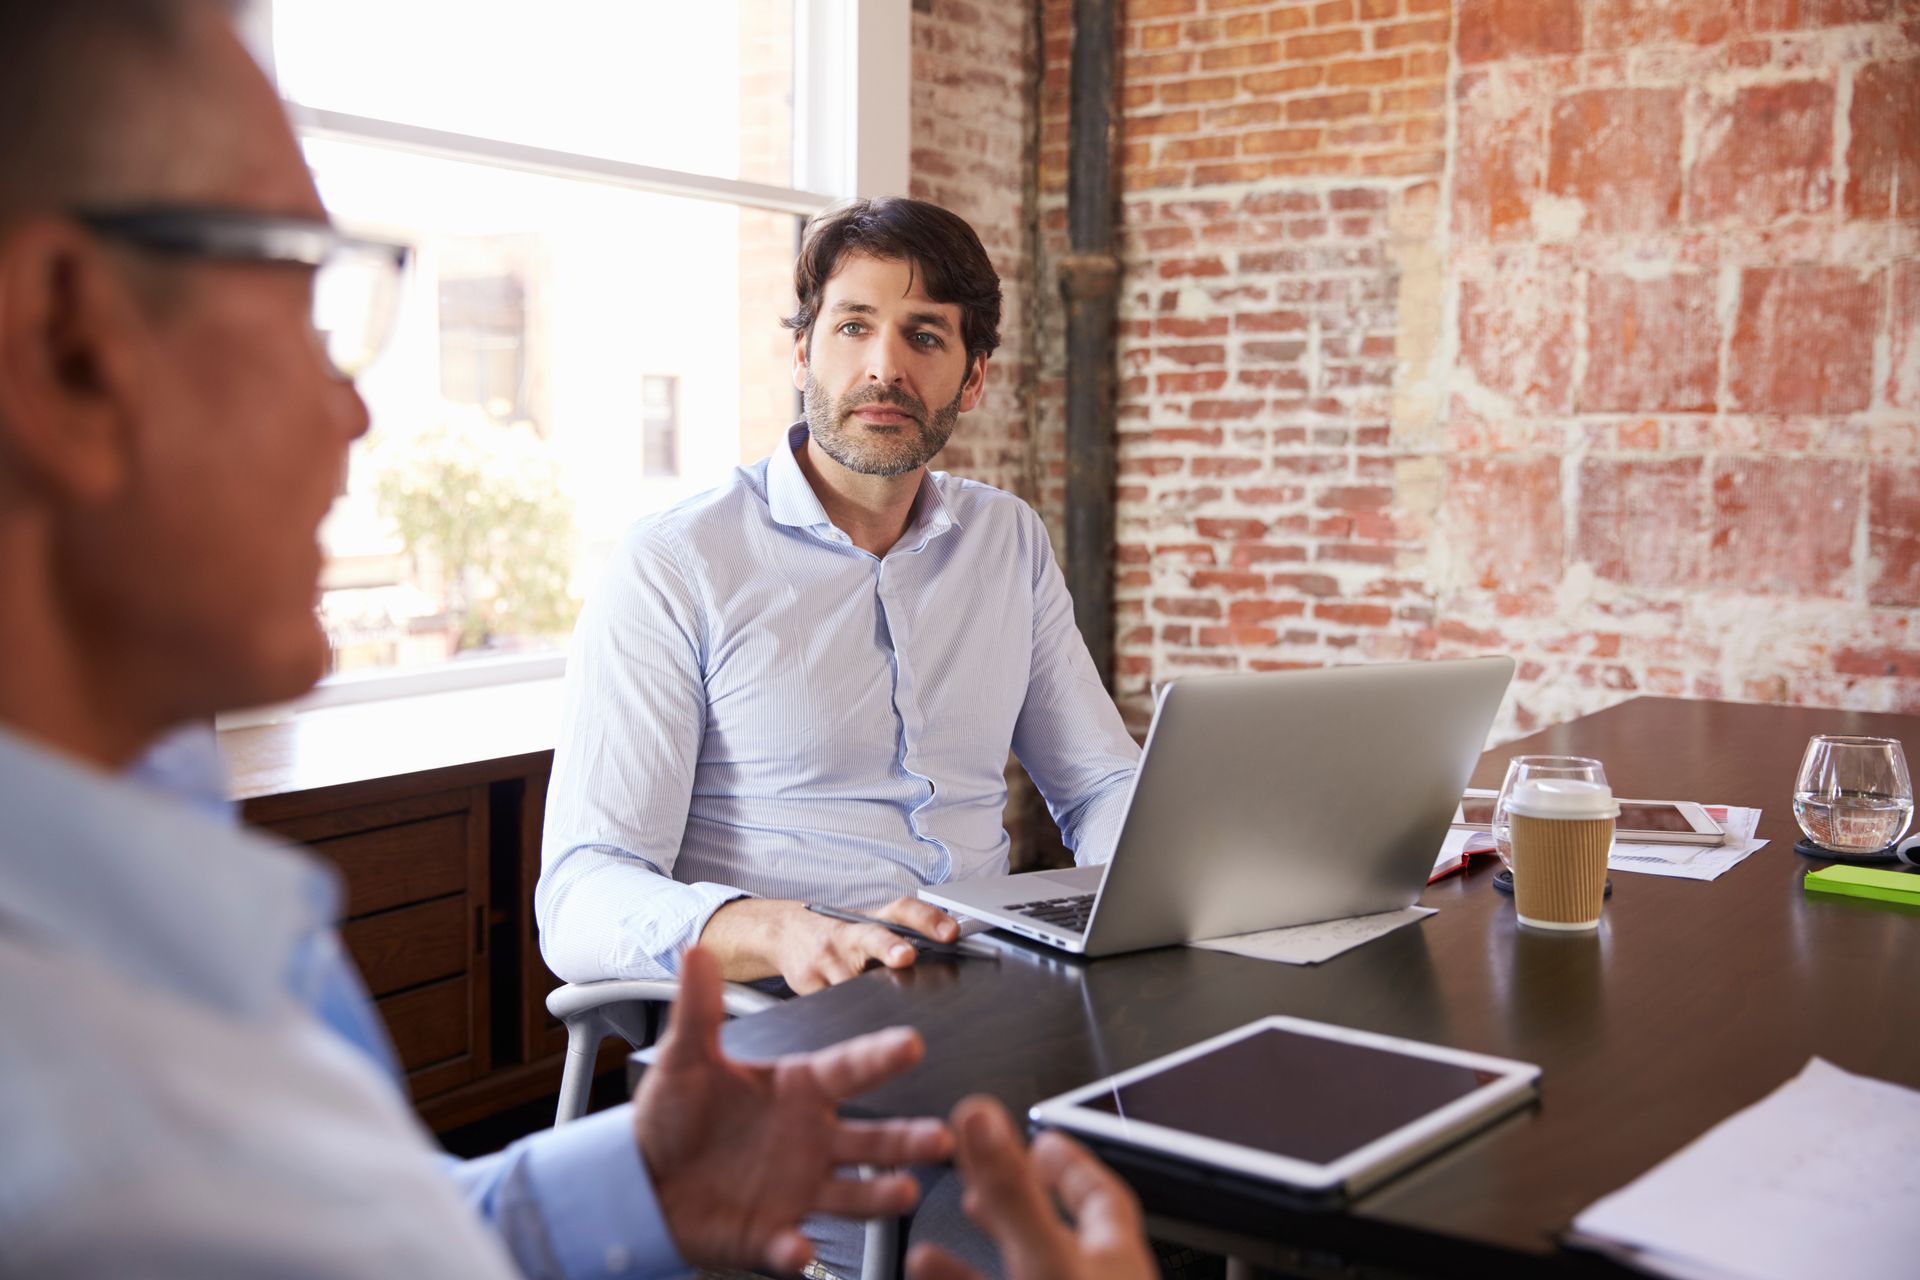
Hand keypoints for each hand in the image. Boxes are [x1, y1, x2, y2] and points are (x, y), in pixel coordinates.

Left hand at [633, 946, 953, 1274]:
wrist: (642, 1180)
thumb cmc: (674, 1115)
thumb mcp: (684, 1059)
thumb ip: (699, 1009)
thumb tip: (698, 954)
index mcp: (797, 1090)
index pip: (849, 1069)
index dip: (880, 1057)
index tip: (911, 1043)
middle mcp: (811, 1140)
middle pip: (873, 1138)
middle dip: (910, 1138)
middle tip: (943, 1136)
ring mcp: (798, 1188)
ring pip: (853, 1193)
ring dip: (879, 1194)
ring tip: (904, 1192)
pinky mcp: (774, 1233)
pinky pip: (791, 1244)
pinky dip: (796, 1250)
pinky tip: (801, 1250)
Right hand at [773, 896, 962, 993]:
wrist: (786, 932)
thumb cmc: (839, 935)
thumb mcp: (868, 929)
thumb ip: (900, 939)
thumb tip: (945, 958)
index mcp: (871, 921)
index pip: (903, 911)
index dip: (927, 919)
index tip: (950, 932)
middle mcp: (849, 935)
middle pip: (873, 937)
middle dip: (888, 947)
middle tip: (905, 957)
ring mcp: (826, 958)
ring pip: (849, 981)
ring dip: (866, 992)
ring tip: (877, 1003)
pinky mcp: (807, 981)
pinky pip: (831, 1003)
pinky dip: (845, 1011)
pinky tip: (854, 1022)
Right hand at [905, 1096, 1153, 1279]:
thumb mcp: (1045, 1259)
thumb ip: (1010, 1190)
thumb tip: (982, 1118)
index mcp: (1113, 1252)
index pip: (1099, 1189)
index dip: (1068, 1159)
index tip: (1040, 1136)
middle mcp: (1094, 1277)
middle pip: (1056, 1223)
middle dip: (1017, 1191)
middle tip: (984, 1166)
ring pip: (1022, 1265)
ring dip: (982, 1240)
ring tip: (944, 1217)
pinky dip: (964, 1276)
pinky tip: (928, 1265)